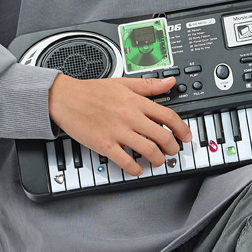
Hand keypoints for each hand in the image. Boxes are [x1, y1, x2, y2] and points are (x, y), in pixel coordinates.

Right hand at [48, 73, 193, 177]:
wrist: (64, 98)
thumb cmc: (91, 91)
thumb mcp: (123, 83)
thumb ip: (148, 85)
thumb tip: (170, 82)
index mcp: (136, 102)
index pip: (168, 116)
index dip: (182, 129)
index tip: (186, 136)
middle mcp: (130, 117)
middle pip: (163, 136)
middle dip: (173, 148)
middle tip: (173, 152)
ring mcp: (118, 132)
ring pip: (149, 151)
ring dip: (158, 160)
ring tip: (158, 161)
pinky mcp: (104, 145)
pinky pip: (126, 162)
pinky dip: (136, 169)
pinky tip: (137, 169)